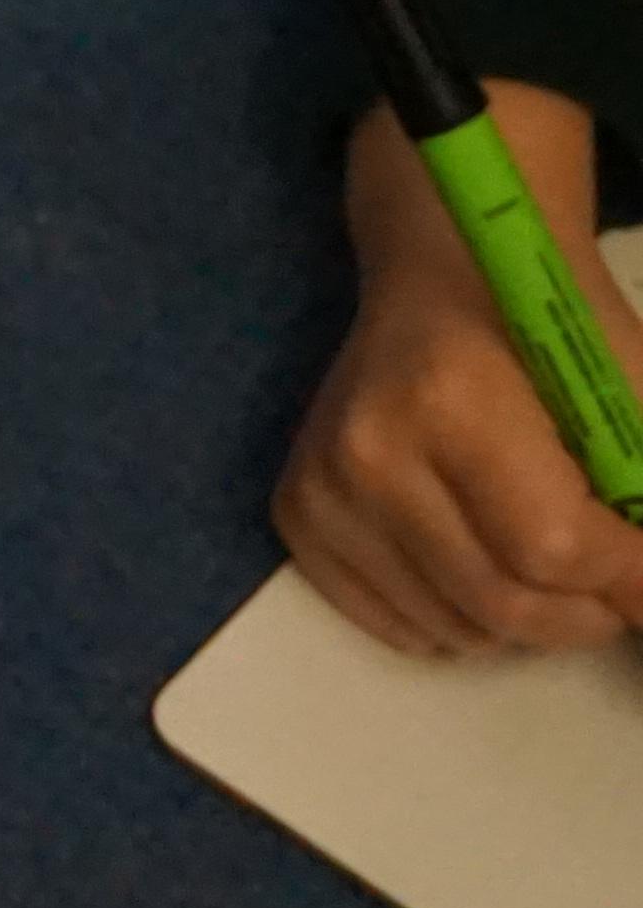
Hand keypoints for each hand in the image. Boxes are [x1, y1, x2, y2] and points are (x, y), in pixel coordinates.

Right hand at [275, 90, 642, 657]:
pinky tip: (481, 562)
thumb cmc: (544, 327)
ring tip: (546, 560)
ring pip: (458, 629)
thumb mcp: (628, 391)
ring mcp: (322, 486)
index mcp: (451, 398)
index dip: (632, 579)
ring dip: (527, 621)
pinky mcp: (297, 513)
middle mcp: (368, 449)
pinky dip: (461, 622)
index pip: (555, 547)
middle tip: (616, 585)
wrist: (439, 279)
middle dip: (587, 612)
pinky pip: (399, 628)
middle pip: (504, 603)